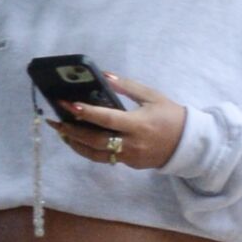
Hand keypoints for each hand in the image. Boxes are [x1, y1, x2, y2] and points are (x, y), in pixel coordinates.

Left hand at [51, 69, 185, 170]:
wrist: (187, 143)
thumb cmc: (170, 115)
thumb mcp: (152, 96)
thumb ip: (127, 87)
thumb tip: (104, 77)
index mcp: (139, 124)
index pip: (107, 120)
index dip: (86, 113)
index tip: (68, 105)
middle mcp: (132, 144)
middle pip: (96, 141)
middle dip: (72, 130)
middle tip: (55, 120)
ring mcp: (129, 157)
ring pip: (96, 154)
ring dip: (76, 144)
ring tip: (60, 131)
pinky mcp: (129, 164)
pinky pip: (104, 158)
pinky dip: (88, 150)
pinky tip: (77, 141)